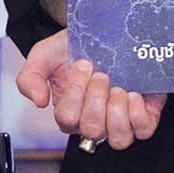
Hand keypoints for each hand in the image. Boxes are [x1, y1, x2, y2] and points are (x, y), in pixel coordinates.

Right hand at [12, 35, 163, 149]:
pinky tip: (134, 94)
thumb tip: (39, 102)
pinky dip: (139, 114)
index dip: (76, 93)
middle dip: (97, 98)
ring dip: (118, 111)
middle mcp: (93, 121)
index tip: (82, 65)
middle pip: (93, 130)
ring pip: (119, 139)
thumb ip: (29, 78)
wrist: (105, 32)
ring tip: (118, 88)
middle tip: (101, 74)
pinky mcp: (143, 116)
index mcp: (69, 112)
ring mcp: (119, 121)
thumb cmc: (75, 48)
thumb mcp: (44, 55)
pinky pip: (143, 131)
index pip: (67, 119)